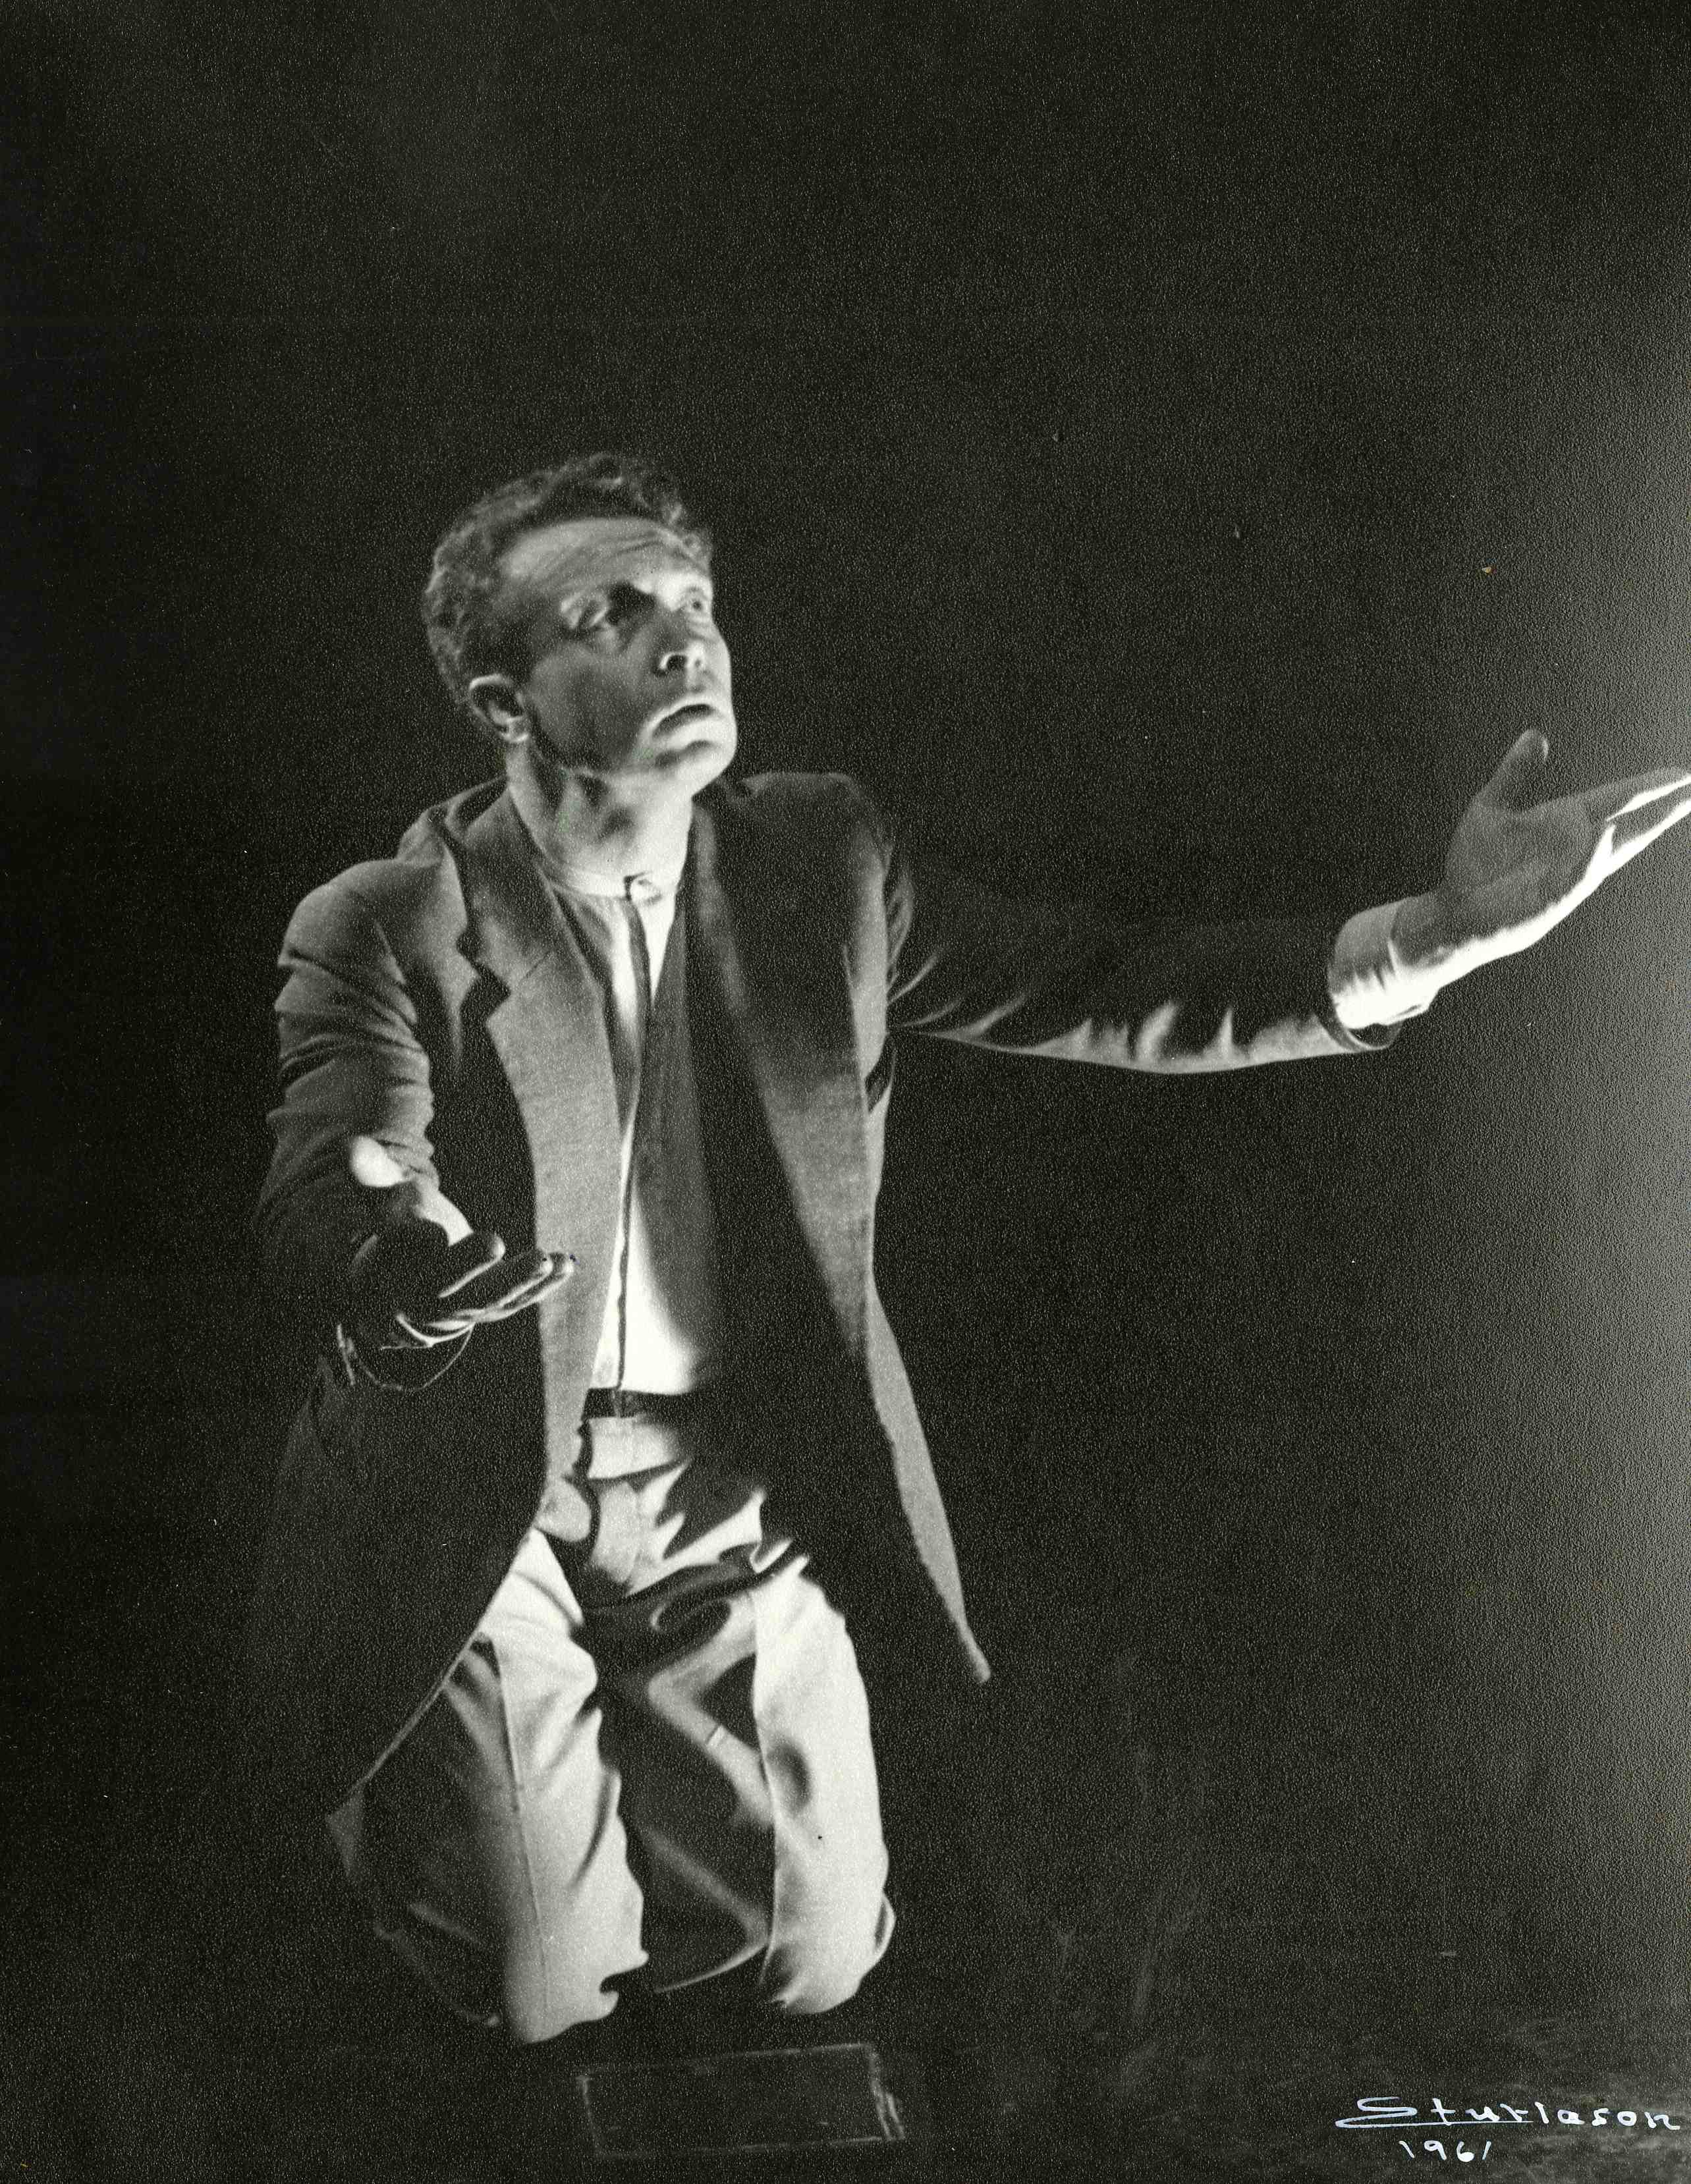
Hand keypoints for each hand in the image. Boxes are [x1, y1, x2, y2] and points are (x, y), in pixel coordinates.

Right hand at [343, 1135, 572, 1349]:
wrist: (409, 1288)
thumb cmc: (402, 1228)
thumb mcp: (387, 1200)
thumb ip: (372, 1174)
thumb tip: (348, 1144)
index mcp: (399, 1264)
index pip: (406, 1251)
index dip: (418, 1240)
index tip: (430, 1232)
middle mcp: (431, 1293)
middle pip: (450, 1283)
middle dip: (471, 1265)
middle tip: (495, 1243)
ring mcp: (466, 1306)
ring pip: (492, 1298)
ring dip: (521, 1281)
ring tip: (547, 1260)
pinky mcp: (495, 1307)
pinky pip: (520, 1300)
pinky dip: (544, 1286)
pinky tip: (567, 1262)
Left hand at [1394, 732, 1690, 983]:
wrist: (1451, 910)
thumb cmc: (1475, 864)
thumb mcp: (1493, 806)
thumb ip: (1517, 772)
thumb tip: (1536, 734)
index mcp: (1566, 824)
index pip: (1617, 800)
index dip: (1649, 788)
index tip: (1682, 775)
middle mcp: (1574, 850)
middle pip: (1628, 826)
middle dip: (1662, 810)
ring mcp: (1565, 877)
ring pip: (1609, 852)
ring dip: (1636, 829)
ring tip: (1672, 804)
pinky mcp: (1547, 902)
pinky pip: (1574, 879)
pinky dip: (1590, 859)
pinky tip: (1604, 837)